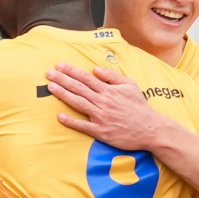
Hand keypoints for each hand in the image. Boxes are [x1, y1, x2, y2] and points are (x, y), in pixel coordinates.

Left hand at [46, 62, 167, 150]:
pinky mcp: (101, 131)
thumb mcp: (130, 85)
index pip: (86, 78)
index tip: (59, 66)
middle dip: (62, 79)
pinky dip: (71, 121)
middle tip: (48, 73)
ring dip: (63, 95)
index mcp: (108, 90)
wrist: (150, 128)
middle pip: (78, 88)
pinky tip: (60, 116)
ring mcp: (100, 117)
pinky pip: (83, 126)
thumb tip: (96, 69)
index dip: (71, 71)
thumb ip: (112, 76)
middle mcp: (102, 102)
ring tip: (50, 88)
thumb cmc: (139, 107)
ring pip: (78, 103)